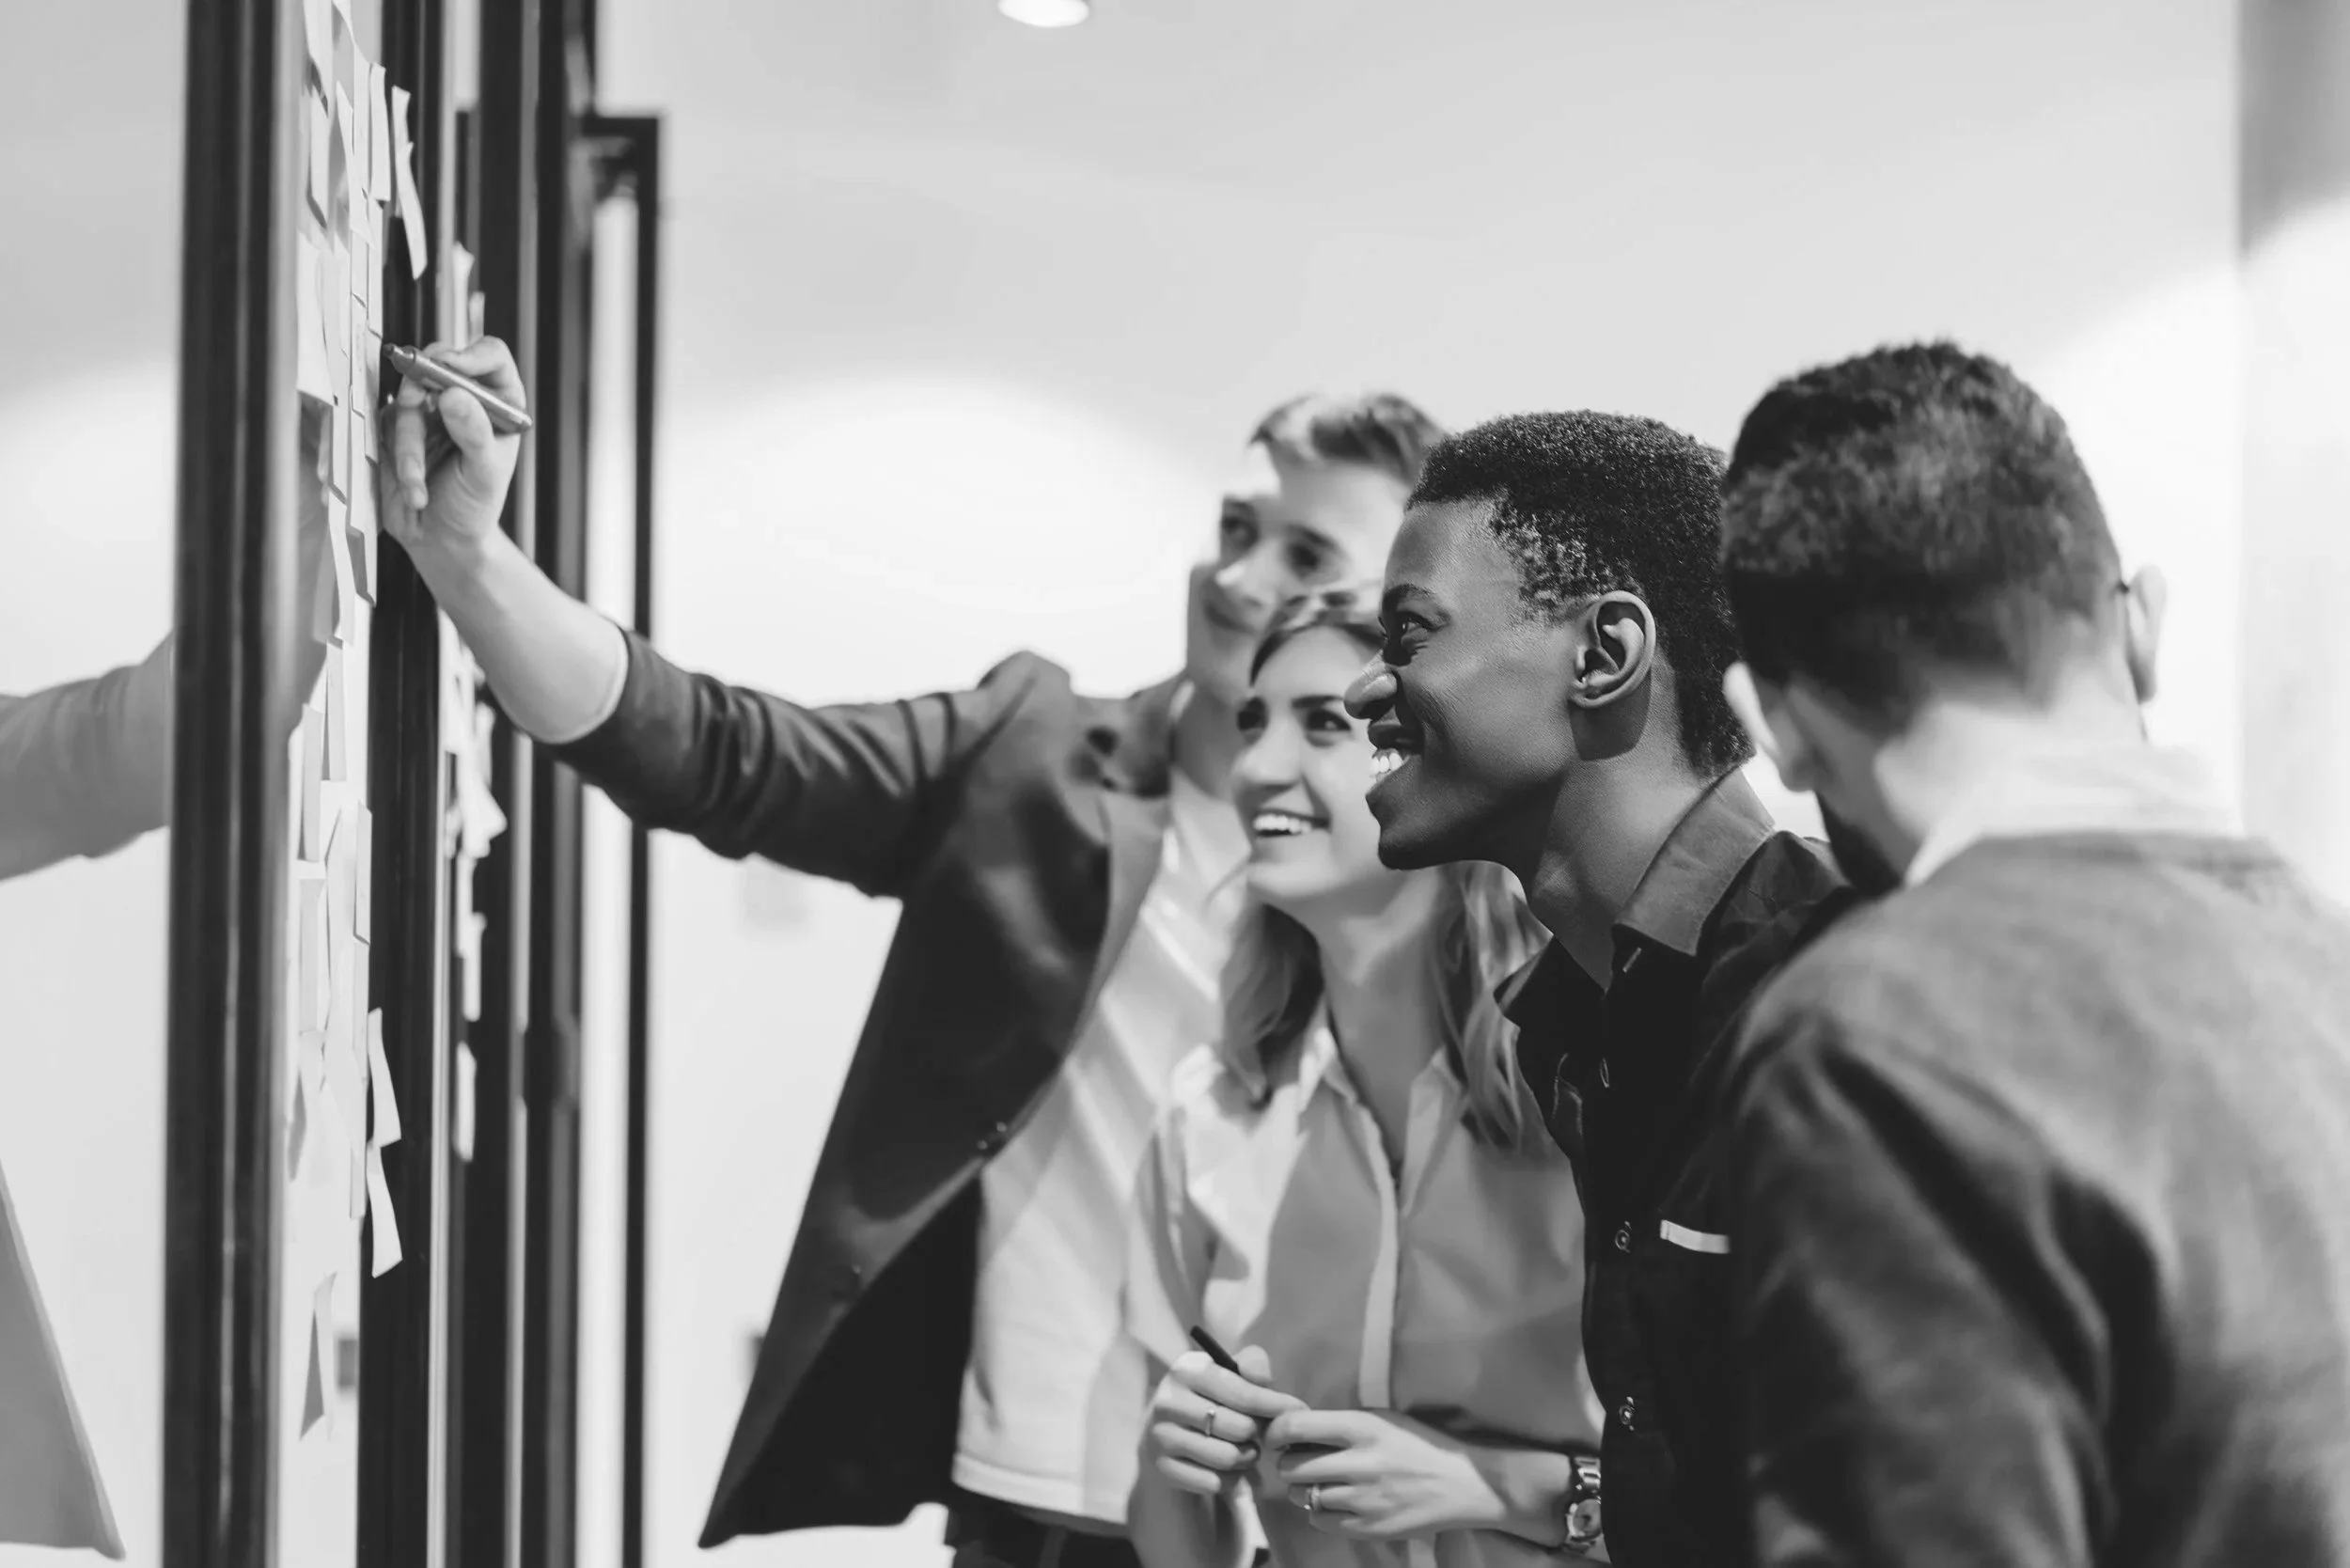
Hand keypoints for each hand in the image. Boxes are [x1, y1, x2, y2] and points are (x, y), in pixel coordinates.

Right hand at [380, 337, 525, 558]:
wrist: (440, 539)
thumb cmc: (473, 507)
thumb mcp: (484, 473)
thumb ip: (474, 433)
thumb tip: (454, 395)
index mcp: (498, 403)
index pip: (490, 357)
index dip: (470, 354)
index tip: (450, 367)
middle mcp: (464, 399)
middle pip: (439, 363)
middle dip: (424, 385)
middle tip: (415, 404)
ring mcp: (429, 410)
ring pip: (408, 396)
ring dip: (409, 442)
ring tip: (418, 480)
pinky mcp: (397, 425)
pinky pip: (387, 423)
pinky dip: (396, 456)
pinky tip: (413, 486)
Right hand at [1145, 1346, 1305, 1498]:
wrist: (1168, 1434)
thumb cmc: (1210, 1398)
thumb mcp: (1229, 1373)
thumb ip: (1252, 1365)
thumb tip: (1262, 1379)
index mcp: (1186, 1369)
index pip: (1241, 1392)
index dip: (1275, 1404)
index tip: (1299, 1412)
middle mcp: (1167, 1401)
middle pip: (1238, 1428)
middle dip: (1257, 1434)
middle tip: (1257, 1434)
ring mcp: (1161, 1436)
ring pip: (1227, 1458)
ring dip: (1246, 1458)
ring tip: (1245, 1450)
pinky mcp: (1162, 1468)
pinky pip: (1213, 1483)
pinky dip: (1231, 1480)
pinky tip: (1229, 1470)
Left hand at [1268, 1409, 1501, 1542]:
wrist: (1462, 1484)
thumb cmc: (1418, 1443)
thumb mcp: (1380, 1420)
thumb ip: (1339, 1423)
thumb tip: (1292, 1427)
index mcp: (1361, 1428)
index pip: (1294, 1427)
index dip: (1275, 1433)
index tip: (1275, 1437)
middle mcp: (1358, 1463)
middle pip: (1291, 1466)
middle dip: (1288, 1463)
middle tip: (1299, 1462)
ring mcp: (1363, 1499)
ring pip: (1302, 1496)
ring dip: (1303, 1489)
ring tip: (1321, 1482)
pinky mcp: (1368, 1528)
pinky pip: (1320, 1520)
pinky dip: (1320, 1511)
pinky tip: (1336, 1502)